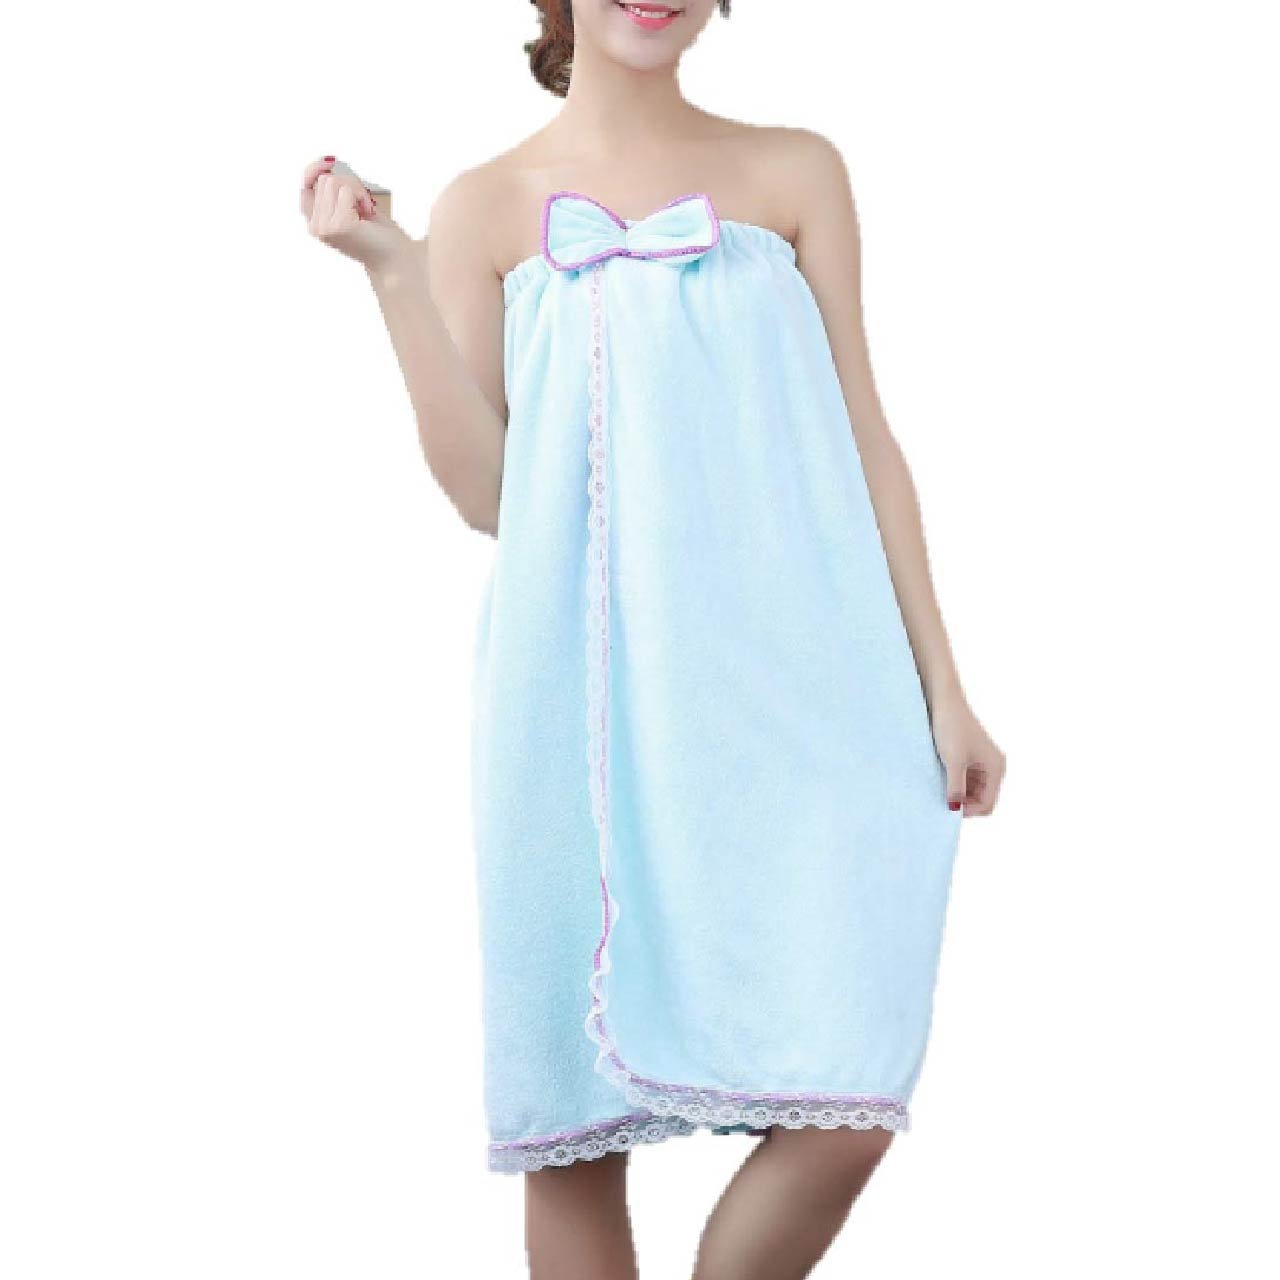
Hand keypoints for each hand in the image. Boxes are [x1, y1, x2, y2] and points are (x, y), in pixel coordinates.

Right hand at [300, 155, 412, 273]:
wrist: (395, 259)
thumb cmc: (377, 233)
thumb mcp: (351, 207)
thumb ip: (334, 189)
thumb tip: (326, 161)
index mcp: (316, 224)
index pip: (306, 186)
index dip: (315, 170)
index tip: (331, 162)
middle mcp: (316, 227)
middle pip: (323, 180)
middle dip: (348, 185)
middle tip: (364, 206)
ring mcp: (325, 227)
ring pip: (333, 181)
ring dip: (356, 190)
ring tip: (366, 211)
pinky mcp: (339, 225)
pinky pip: (347, 189)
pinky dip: (361, 196)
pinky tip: (369, 213)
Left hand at [929, 690, 1005, 816]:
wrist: (943, 700)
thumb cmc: (952, 727)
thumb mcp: (953, 761)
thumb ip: (955, 787)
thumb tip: (954, 809)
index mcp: (996, 768)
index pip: (988, 804)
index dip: (969, 810)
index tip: (947, 808)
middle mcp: (993, 767)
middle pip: (980, 799)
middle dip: (963, 803)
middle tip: (940, 801)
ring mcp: (981, 762)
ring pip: (971, 790)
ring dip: (957, 793)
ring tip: (938, 789)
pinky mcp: (968, 757)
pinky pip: (964, 779)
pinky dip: (953, 782)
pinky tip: (939, 780)